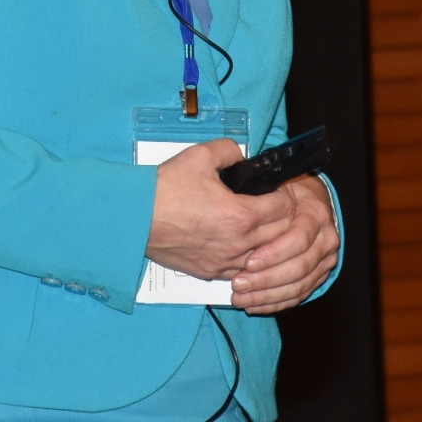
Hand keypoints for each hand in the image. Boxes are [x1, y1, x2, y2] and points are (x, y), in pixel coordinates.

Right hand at [145, 138, 297, 281]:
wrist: (136, 217)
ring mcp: (224, 262)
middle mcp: (237, 244)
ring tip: (257, 224)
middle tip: (272, 204)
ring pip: (264, 257)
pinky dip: (246, 258)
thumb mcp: (200, 155)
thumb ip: (229, 150)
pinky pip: (241, 270)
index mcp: (241, 215)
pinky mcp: (210, 271)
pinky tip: (238, 244)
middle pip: (282, 235)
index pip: (285, 209)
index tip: (278, 189)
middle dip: (281, 217)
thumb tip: (241, 156)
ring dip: (267, 241)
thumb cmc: (164, 190)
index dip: (285, 194)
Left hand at [228, 175, 338, 315]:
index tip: (247, 261)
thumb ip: (264, 192)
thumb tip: (240, 195)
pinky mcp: (319, 276)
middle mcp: (326, 239)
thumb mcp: (276, 183)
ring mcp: (325, 261)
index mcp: (316, 214)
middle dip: (266, 278)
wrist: (308, 201)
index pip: (298, 239)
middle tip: (237, 283)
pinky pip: (298, 295)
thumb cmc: (286, 191)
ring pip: (299, 285)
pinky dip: (274, 303)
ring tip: (239, 297)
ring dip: (267, 295)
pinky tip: (252, 305)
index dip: (273, 253)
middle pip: (299, 267)